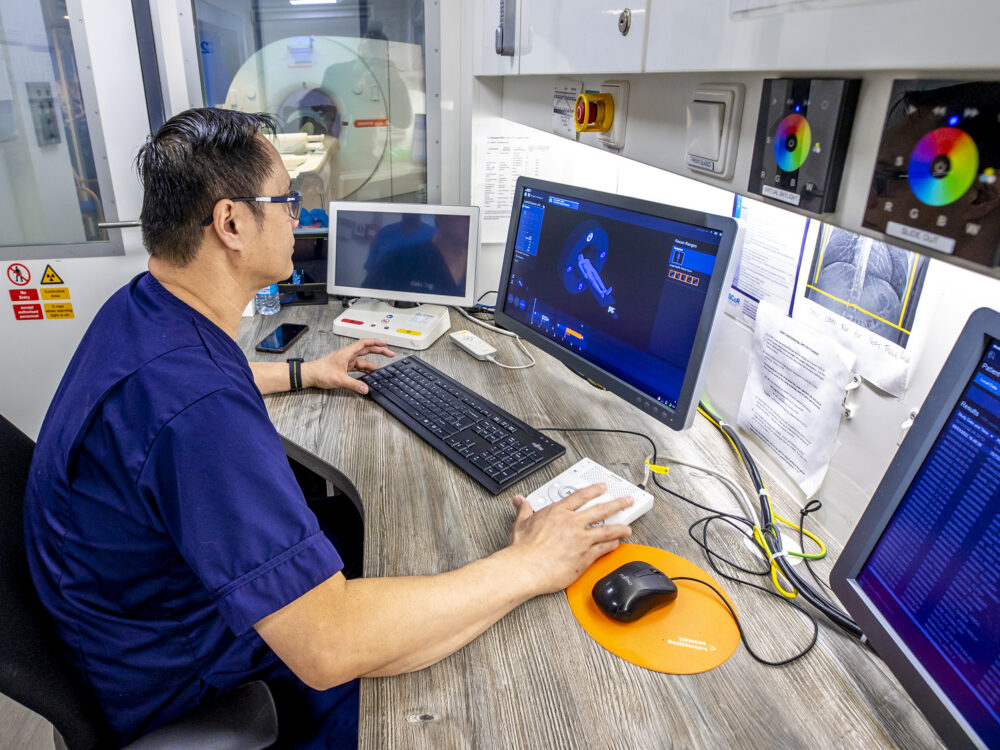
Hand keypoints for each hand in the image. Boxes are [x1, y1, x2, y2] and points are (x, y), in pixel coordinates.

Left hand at [302, 339, 393, 393]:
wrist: (309, 375)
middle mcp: (348, 356)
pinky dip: (364, 371)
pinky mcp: (344, 368)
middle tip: (389, 354)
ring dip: (372, 365)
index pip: (364, 343)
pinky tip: (369, 376)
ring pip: (363, 361)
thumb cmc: (321, 372)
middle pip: (366, 350)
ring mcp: (346, 362)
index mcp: (347, 353)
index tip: (385, 344)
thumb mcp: (339, 379)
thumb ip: (354, 384)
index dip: (376, 342)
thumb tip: (366, 388)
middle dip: (378, 351)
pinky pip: (358, 368)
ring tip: (381, 370)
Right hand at [507, 484, 632, 594]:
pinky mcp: (585, 555)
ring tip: (628, 527)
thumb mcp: (521, 523)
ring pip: (607, 530)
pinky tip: (616, 544)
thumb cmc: (523, 548)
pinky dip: (611, 545)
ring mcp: (581, 539)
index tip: (602, 488)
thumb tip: (520, 500)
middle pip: (600, 510)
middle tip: (627, 500)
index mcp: (558, 512)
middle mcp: (572, 523)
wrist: (526, 567)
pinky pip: (603, 548)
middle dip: (617, 504)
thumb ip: (524, 509)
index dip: (594, 490)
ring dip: (620, 527)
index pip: (580, 497)